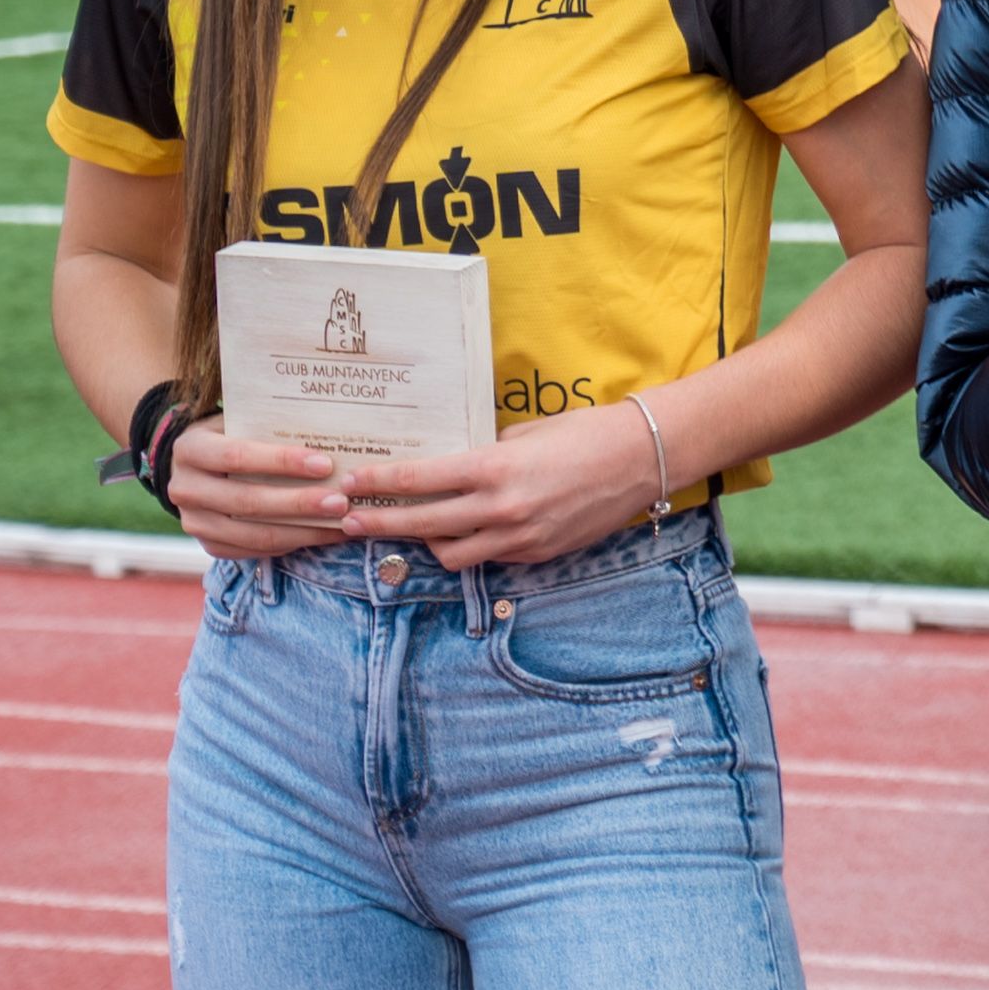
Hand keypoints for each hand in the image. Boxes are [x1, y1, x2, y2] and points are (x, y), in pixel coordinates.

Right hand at [167, 414, 351, 560]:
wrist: (199, 465)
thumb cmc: (235, 435)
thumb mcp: (243, 420)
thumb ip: (272, 426)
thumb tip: (329, 433)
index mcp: (191, 449)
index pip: (237, 456)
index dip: (281, 461)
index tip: (325, 464)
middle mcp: (184, 488)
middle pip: (247, 501)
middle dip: (298, 503)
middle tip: (340, 502)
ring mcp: (194, 521)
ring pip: (252, 533)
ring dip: (301, 531)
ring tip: (340, 523)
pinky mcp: (209, 545)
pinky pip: (253, 550)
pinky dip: (292, 543)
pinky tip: (324, 534)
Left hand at [337, 401, 668, 570]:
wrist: (643, 459)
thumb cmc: (586, 432)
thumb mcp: (526, 433)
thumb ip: (486, 455)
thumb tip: (454, 467)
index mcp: (495, 468)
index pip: (419, 480)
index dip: (378, 484)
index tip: (350, 482)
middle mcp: (502, 508)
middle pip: (421, 524)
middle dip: (378, 523)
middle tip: (345, 521)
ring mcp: (520, 538)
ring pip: (449, 554)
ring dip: (425, 541)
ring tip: (408, 529)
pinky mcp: (537, 555)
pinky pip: (488, 557)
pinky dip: (470, 545)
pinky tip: (462, 532)